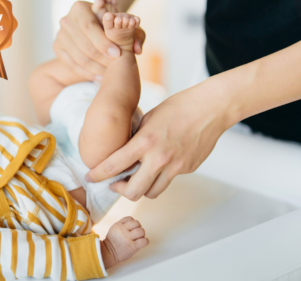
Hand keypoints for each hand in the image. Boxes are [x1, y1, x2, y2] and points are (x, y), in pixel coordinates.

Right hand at [53, 0, 144, 80]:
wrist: (93, 27)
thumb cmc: (111, 24)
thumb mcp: (125, 23)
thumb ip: (135, 33)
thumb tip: (137, 49)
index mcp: (79, 7)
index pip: (90, 27)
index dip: (103, 42)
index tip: (118, 54)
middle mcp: (66, 20)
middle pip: (84, 44)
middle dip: (101, 58)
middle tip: (115, 68)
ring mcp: (60, 35)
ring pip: (78, 57)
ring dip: (96, 68)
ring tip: (110, 75)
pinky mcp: (57, 48)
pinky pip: (72, 65)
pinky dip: (87, 73)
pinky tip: (101, 78)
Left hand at [86, 85, 230, 200]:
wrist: (210, 108)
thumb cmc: (177, 108)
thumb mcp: (148, 119)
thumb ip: (135, 140)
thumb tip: (122, 154)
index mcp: (145, 141)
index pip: (114, 165)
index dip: (98, 175)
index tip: (90, 177)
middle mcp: (159, 158)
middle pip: (133, 192)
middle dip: (120, 191)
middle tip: (115, 184)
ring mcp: (176, 167)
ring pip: (152, 193)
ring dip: (141, 189)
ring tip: (136, 178)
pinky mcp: (188, 169)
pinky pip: (168, 180)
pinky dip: (160, 177)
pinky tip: (161, 163)